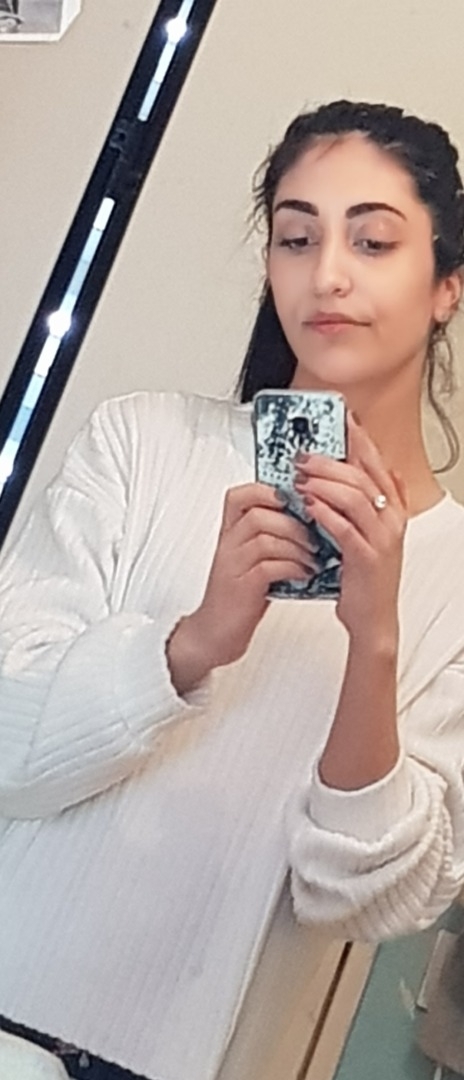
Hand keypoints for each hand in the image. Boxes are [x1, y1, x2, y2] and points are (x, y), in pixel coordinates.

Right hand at [168, 483, 317, 687]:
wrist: (216, 632)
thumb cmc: (241, 594)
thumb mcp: (254, 558)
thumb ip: (274, 537)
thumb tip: (314, 521)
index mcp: (230, 532)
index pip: (241, 496)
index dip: (269, 491)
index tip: (296, 502)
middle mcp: (228, 543)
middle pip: (258, 512)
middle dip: (294, 521)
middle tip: (316, 534)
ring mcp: (232, 564)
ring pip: (265, 537)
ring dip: (297, 545)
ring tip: (314, 556)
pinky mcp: (241, 586)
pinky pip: (269, 565)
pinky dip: (293, 567)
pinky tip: (305, 573)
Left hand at [293, 414, 407, 642]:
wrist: (373, 618)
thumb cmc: (365, 575)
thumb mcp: (371, 532)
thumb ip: (369, 501)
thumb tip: (366, 470)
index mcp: (392, 508)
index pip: (376, 463)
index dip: (359, 438)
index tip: (340, 419)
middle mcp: (391, 519)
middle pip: (362, 475)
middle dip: (330, 460)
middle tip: (303, 455)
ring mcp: (382, 539)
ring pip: (354, 497)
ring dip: (324, 483)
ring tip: (300, 478)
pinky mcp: (367, 559)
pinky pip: (345, 529)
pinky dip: (325, 514)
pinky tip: (308, 506)